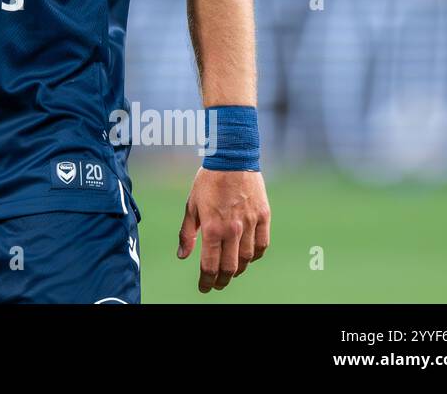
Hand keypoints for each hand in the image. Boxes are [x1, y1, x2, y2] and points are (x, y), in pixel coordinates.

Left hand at [177, 167, 270, 292]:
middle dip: (222, 281)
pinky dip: (256, 255)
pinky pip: (263, 244)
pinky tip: (248, 257)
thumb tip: (182, 256)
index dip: (207, 281)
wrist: (232, 159)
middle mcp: (233, 229)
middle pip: (230, 267)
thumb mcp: (191, 206)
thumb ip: (187, 234)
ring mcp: (251, 224)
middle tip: (217, 285)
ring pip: (247, 259)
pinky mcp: (264, 217)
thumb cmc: (208, 182)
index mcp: (212, 227)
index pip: (210, 265)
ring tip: (231, 272)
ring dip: (238, 270)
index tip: (205, 288)